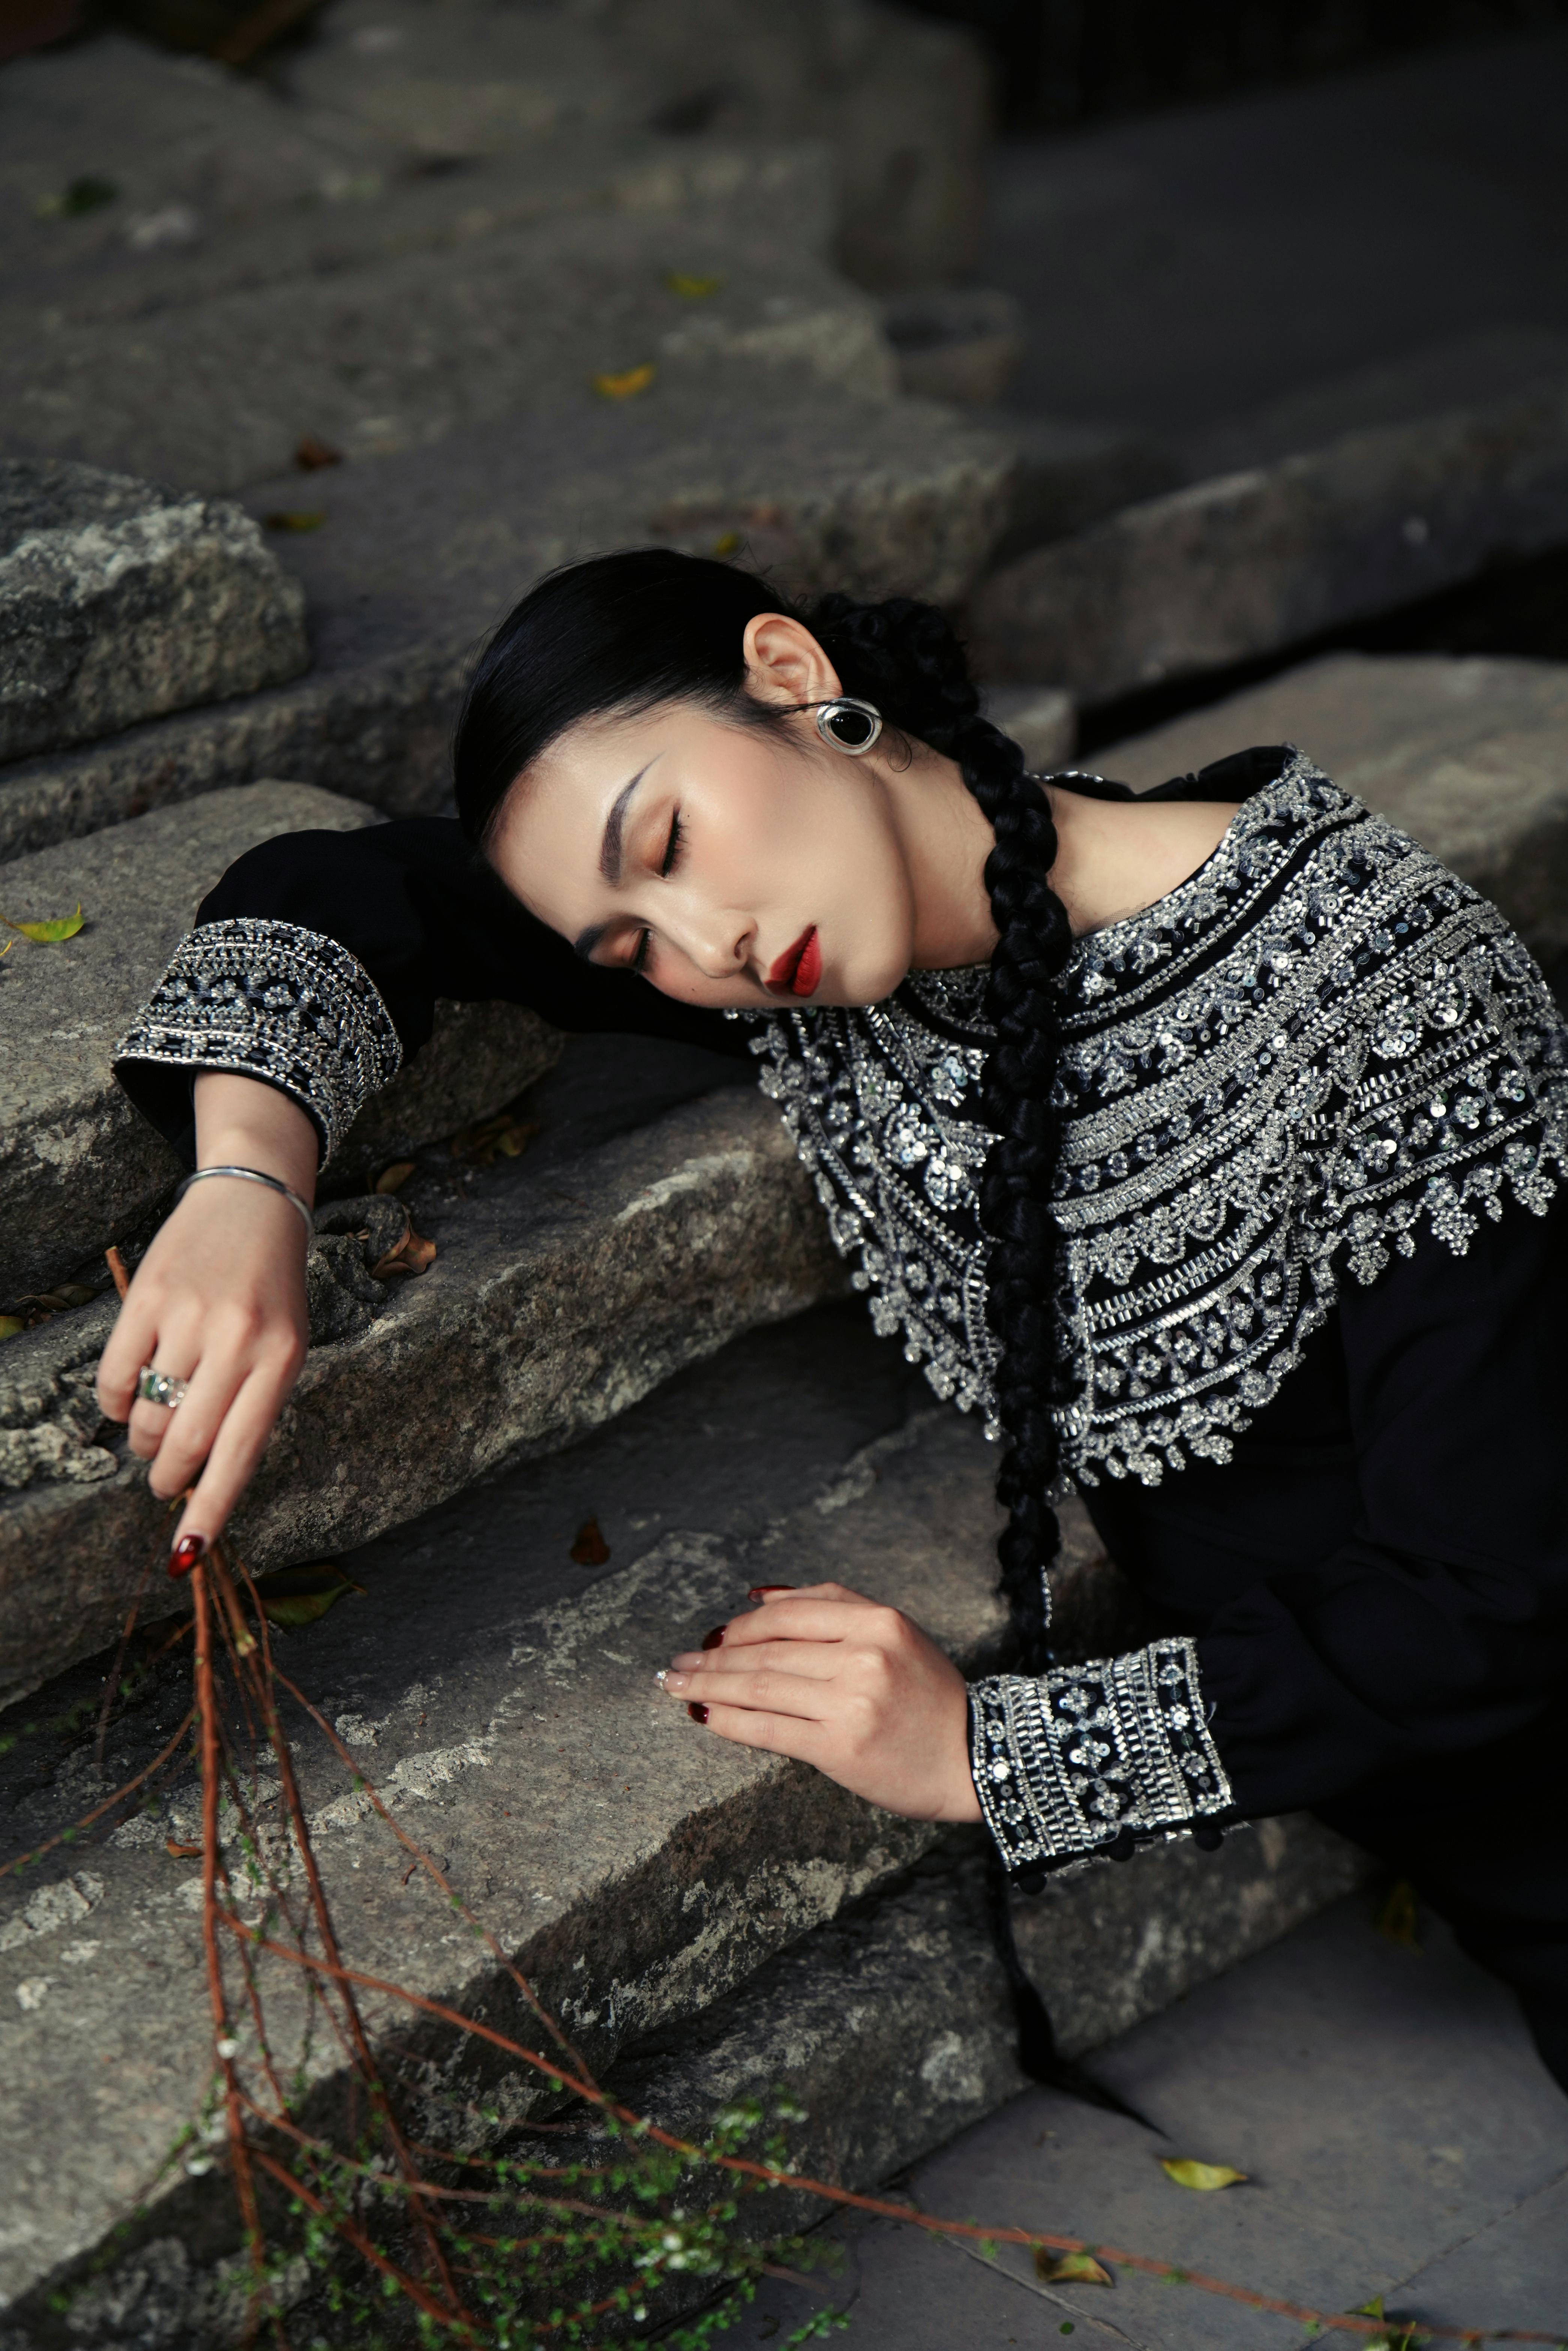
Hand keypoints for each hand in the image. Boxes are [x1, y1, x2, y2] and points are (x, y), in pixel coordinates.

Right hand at [95, 1075, 315, 1554]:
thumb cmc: (272, 1291)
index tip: (188, 1552)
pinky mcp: (147, 1297)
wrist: (252, 1202)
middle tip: (162, 1477)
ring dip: (144, 1437)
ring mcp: (190, 1317)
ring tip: (155, 1423)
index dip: (210, 1507)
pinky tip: (132, 1391)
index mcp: (281, 1360)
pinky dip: (116, 1401)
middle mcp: (239, 1340)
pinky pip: (115, 1378)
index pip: (241, 1453)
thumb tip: (205, 1480)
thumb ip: (252, 1408)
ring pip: (147, 1416)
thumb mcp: (285, 1347)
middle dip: (167, 1475)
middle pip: (184, 1443)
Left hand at [662, 1583, 982, 1823]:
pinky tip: (704, 1716)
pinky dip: (729, 1721)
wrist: (976, 1757)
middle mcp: (864, 1656)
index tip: (712, 1636)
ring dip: (708, 1685)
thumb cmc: (929, 1696)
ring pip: (760, 1687)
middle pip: (767, 1652)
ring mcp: (852, 1702)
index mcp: (878, 1621)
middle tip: (676, 1663)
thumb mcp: (894, 1635)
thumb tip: (759, 1597)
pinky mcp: (840, 1748)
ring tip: (675, 1685)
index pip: (789, 1614)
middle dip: (712, 1657)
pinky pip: (768, 1729)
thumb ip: (833, 1608)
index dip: (741, 1625)